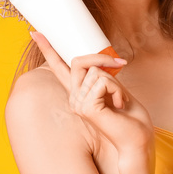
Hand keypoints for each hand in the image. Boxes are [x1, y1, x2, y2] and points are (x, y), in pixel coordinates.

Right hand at [30, 31, 153, 154]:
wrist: (137, 141)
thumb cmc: (131, 119)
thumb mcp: (115, 89)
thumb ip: (103, 76)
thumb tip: (99, 60)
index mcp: (80, 93)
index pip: (59, 68)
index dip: (48, 49)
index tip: (35, 32)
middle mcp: (75, 98)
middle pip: (79, 60)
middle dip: (102, 57)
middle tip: (121, 64)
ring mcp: (78, 103)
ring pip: (96, 71)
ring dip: (116, 82)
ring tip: (120, 102)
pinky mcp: (86, 107)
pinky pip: (103, 80)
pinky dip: (118, 90)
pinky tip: (120, 105)